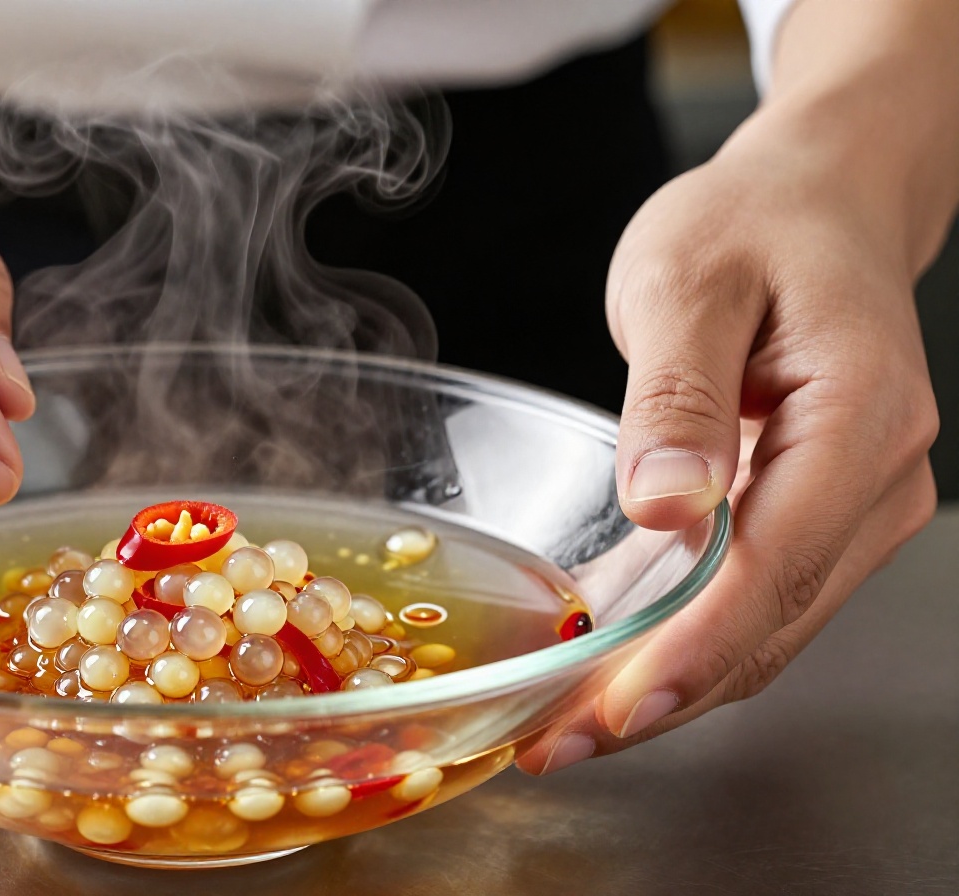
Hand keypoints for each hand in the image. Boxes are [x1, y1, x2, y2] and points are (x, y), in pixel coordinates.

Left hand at [517, 115, 940, 774]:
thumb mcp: (688, 281)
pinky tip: (602, 672)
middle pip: (768, 622)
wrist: (816, 203)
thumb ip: (673, 394)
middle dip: (660, 696)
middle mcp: (876, 481)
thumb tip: (664, 506)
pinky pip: (749, 600)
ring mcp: (855, 509)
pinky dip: (678, 644)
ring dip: (664, 686)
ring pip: (761, 629)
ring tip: (561, 728)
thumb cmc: (754, 226)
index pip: (775, 565)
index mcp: (860, 418)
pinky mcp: (816, 518)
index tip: (615, 710)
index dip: (692, 651)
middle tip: (553, 745)